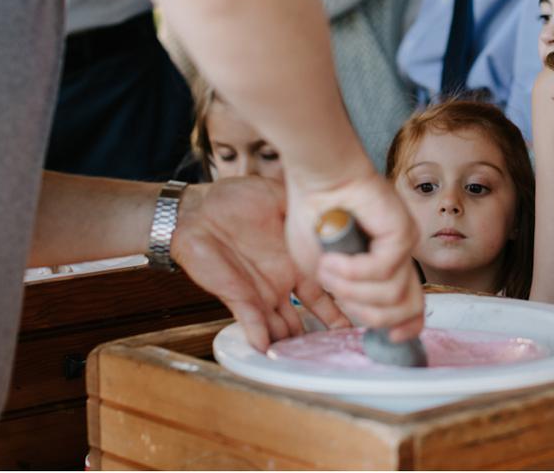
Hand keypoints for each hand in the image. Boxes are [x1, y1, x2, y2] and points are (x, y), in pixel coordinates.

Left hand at [169, 177, 350, 352]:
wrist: (199, 209)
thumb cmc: (236, 200)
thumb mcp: (280, 198)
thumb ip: (305, 210)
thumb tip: (333, 211)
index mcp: (296, 263)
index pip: (323, 294)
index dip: (340, 311)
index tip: (354, 326)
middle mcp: (281, 283)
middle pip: (303, 320)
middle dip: (317, 337)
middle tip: (335, 351)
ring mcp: (259, 293)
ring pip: (280, 327)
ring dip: (291, 342)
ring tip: (307, 356)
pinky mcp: (236, 296)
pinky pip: (251, 321)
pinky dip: (260, 335)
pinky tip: (269, 348)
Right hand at [285, 170, 424, 340]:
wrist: (319, 177)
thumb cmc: (315, 215)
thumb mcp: (324, 268)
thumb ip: (343, 292)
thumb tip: (356, 315)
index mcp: (386, 267)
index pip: (412, 308)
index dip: (404, 329)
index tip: (390, 340)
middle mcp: (400, 258)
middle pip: (407, 308)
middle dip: (369, 314)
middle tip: (337, 292)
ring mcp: (404, 244)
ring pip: (392, 294)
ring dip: (353, 290)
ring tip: (329, 269)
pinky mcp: (401, 232)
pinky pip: (383, 269)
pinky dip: (353, 272)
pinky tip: (333, 261)